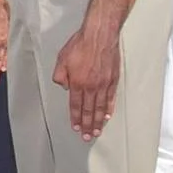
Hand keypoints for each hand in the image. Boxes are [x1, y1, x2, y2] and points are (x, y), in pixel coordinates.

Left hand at [51, 20, 121, 139]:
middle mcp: (90, 86)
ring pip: (100, 108)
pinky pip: (110, 99)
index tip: (76, 128)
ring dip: (98, 121)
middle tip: (87, 137)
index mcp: (77, 83)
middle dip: (87, 125)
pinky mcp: (113, 80)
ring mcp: (103, 84)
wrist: (100, 34)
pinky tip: (107, 117)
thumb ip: (60, 75)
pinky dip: (108, 109)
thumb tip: (63, 87)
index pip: (75, 106)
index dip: (75, 118)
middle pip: (88, 110)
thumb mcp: (62, 58)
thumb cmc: (80, 44)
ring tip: (97, 132)